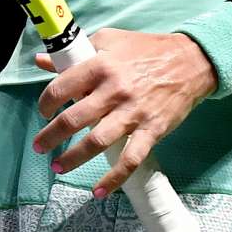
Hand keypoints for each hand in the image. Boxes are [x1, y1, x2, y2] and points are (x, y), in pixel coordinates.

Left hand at [30, 28, 217, 196]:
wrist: (191, 61)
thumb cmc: (147, 48)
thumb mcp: (109, 40)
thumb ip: (75, 53)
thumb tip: (43, 60)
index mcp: (101, 65)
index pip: (61, 88)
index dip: (46, 103)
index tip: (44, 112)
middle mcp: (114, 90)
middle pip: (72, 120)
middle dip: (50, 136)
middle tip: (40, 146)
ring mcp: (134, 113)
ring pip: (96, 142)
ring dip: (72, 158)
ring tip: (58, 166)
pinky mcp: (152, 130)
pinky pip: (130, 159)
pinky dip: (114, 178)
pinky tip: (99, 191)